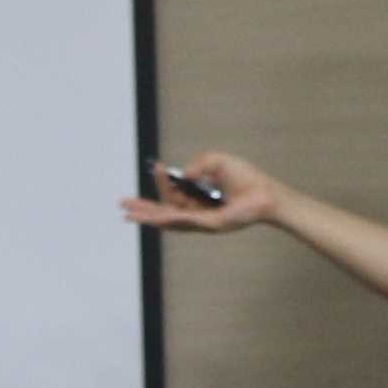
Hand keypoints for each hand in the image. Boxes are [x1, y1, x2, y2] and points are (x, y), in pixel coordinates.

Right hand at [120, 150, 279, 234]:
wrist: (265, 193)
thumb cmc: (245, 178)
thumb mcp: (216, 161)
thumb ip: (197, 165)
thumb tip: (182, 174)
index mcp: (197, 197)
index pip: (171, 192)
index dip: (161, 181)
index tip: (157, 166)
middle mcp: (197, 211)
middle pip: (164, 211)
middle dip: (143, 208)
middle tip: (122, 205)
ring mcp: (202, 220)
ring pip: (170, 220)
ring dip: (149, 217)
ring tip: (130, 215)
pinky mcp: (211, 225)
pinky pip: (186, 222)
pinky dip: (170, 219)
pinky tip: (156, 218)